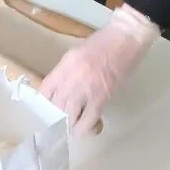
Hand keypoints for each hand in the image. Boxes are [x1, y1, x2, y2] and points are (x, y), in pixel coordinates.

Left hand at [40, 4, 159, 134]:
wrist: (126, 38)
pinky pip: (88, 119)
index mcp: (65, 64)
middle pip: (55, 104)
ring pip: (69, 115)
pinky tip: (81, 130)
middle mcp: (72, 78)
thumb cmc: (103, 42)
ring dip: (67, 123)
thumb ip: (66, 70)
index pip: (46, 89)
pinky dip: (83, 128)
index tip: (43, 109)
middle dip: (54, 115)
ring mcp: (87, 89)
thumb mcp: (76, 53)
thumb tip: (60, 89)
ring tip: (66, 128)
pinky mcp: (102, 98)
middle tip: (55, 122)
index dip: (43, 102)